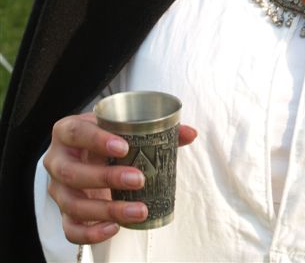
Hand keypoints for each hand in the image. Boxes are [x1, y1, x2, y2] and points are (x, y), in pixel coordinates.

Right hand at [43, 112, 196, 244]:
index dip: (96, 140)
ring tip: (139, 210)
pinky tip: (115, 228)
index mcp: (67, 131)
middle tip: (138, 179)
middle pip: (73, 172)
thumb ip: (155, 128)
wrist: (85, 153)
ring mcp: (58, 189)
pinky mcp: (63, 212)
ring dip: (107, 209)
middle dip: (106, 178)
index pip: (76, 132)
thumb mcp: (121, 128)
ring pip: (73, 203)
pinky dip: (91, 233)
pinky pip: (70, 228)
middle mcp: (57, 160)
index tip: (123, 147)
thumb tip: (191, 133)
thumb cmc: (105, 137)